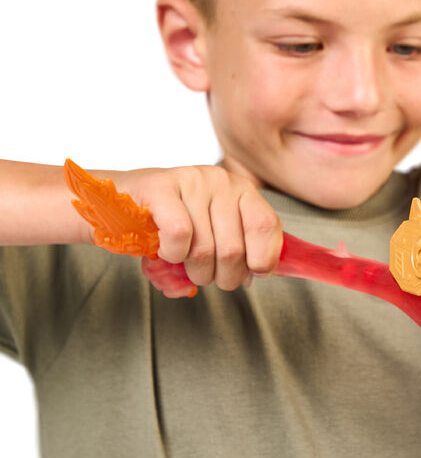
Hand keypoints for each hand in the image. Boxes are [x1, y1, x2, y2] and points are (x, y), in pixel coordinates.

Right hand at [108, 165, 282, 295]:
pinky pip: (179, 235)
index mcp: (241, 190)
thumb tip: (257, 272)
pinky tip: (165, 251)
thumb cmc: (172, 222)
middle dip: (222, 277)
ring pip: (205, 249)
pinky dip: (172, 255)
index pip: (266, 225)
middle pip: (234, 249)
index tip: (249, 273)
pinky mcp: (160, 186)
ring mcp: (191, 180)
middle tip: (208, 277)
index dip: (261, 258)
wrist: (118, 203)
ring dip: (194, 271)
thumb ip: (242, 248)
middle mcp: (220, 180)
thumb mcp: (214, 232)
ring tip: (185, 266)